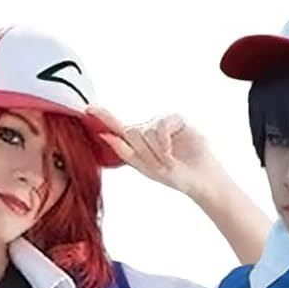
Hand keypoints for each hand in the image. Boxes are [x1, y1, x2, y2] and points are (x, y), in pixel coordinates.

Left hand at [86, 106, 220, 197]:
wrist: (199, 179)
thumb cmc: (174, 176)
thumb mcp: (145, 168)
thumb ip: (124, 151)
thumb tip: (104, 135)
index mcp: (137, 143)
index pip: (117, 127)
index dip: (103, 116)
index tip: (88, 108)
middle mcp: (147, 130)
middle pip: (131, 132)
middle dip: (144, 152)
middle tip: (159, 164)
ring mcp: (161, 123)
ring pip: (146, 131)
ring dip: (157, 151)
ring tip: (169, 160)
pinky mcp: (175, 119)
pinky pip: (161, 126)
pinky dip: (165, 143)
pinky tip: (172, 152)